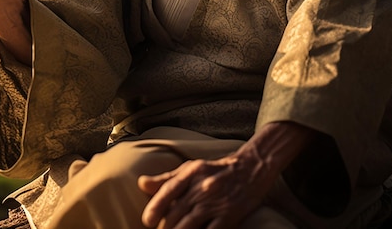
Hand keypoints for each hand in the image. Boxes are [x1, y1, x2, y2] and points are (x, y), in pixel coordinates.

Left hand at [138, 122, 315, 228]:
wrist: (250, 169)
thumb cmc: (215, 170)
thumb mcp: (190, 169)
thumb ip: (166, 178)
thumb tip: (141, 183)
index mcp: (190, 173)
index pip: (166, 193)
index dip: (154, 210)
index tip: (147, 221)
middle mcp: (201, 188)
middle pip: (175, 214)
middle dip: (164, 227)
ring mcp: (215, 203)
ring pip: (188, 226)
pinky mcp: (228, 216)